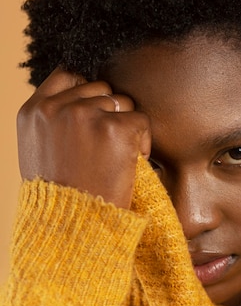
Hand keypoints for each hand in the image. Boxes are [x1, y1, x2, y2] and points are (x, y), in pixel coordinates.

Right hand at [17, 68, 150, 208]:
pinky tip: (129, 164)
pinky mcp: (113, 128)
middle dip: (108, 113)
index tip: (94, 118)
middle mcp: (55, 107)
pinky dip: (143, 141)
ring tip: (114, 158)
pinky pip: (141, 119)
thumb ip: (53, 122)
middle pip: (100, 88)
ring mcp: (84, 115)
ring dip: (125, 126)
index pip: (69, 76)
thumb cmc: (58, 199)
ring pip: (122, 102)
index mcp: (33, 111)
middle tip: (105, 148)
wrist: (70, 229)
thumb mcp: (38, 152)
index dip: (87, 93)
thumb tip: (80, 101)